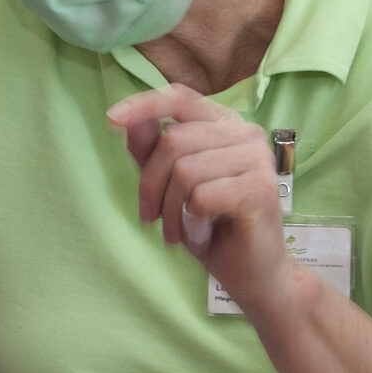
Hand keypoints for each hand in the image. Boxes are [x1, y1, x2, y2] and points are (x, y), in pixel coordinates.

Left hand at [106, 85, 294, 313]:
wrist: (253, 274)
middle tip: (152, 218)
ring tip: (178, 231)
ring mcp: (257, 159)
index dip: (143, 105)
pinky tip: (202, 233)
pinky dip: (191, 221)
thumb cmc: (212, 228)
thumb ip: (152, 152)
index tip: (111, 120)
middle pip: (173, 140)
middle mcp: (246, 133)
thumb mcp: (171, 187)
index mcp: (225, 124)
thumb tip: (128, 121)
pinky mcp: (260, 188)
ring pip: (185, 170)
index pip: (180, 98)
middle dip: (151, 185)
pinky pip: (201, 196)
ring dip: (170, 209)